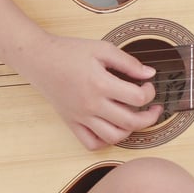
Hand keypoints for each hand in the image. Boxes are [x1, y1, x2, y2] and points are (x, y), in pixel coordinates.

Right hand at [14, 34, 163, 149]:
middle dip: (150, 117)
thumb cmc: (69, 52)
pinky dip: (106, 141)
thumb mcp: (102, 49)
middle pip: (130, 122)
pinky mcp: (72, 123)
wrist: (39, 59)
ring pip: (113, 137)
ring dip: (130, 131)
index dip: (149, 92)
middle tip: (154, 108)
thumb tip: (149, 73)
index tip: (148, 85)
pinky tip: (113, 128)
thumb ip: (128, 62)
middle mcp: (91, 105)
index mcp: (100, 84)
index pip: (137, 98)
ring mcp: (81, 117)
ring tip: (135, 119)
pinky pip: (91, 143)